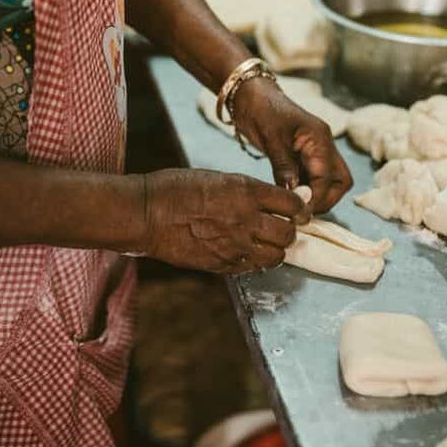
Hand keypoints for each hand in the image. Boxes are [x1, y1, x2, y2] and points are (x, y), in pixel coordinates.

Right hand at [141, 169, 305, 274]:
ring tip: (266, 244)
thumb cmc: (177, 188)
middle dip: (289, 232)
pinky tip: (245, 252)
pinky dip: (254, 262)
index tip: (299, 212)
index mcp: (246, 192)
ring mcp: (235, 245)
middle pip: (288, 234)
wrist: (146, 213)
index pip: (292, 205)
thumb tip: (273, 201)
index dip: (300, 209)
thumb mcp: (219, 178)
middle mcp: (246, 219)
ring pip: (276, 256)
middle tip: (283, 229)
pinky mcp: (222, 264)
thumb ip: (249, 192)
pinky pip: (252, 268)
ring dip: (275, 250)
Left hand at [232, 77, 352, 214]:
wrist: (251, 96)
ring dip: (316, 197)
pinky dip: (306, 192)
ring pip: (330, 183)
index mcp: (320, 139)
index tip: (298, 212)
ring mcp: (317, 152)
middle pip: (340, 182)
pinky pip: (314, 180)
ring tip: (295, 207)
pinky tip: (291, 198)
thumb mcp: (271, 140)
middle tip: (301, 211)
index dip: (315, 198)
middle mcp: (324, 146)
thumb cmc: (262, 111)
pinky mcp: (306, 158)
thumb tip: (296, 196)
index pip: (327, 178)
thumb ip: (284, 168)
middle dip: (325, 200)